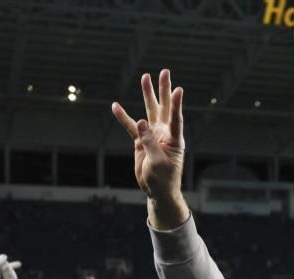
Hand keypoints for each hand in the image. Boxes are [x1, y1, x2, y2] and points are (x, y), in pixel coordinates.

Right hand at [111, 69, 185, 203]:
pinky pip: (131, 127)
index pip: (176, 118)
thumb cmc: (163, 180)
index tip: (178, 90)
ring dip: (147, 95)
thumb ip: (149, 141)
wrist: (157, 191)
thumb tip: (140, 122)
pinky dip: (123, 117)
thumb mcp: (157, 162)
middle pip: (164, 107)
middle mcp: (165, 133)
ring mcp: (153, 135)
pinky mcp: (141, 141)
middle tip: (164, 71)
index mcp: (175, 139)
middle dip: (164, 89)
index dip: (177, 104)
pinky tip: (115, 106)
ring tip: (145, 77)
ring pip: (150, 111)